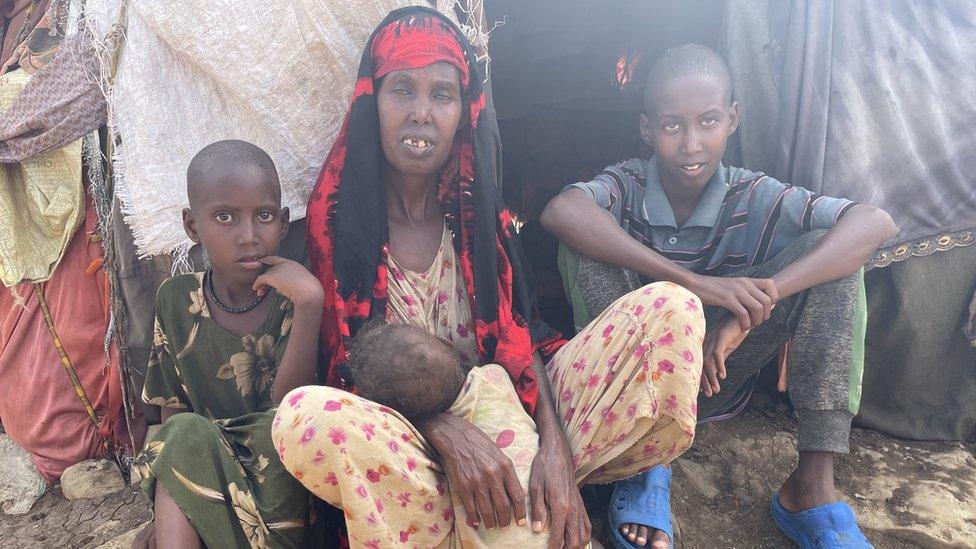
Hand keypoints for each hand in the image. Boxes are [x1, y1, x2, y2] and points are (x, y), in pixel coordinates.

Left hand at [252, 256, 323, 306]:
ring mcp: (278, 269)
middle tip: (264, 288)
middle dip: (266, 278)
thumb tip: (282, 290)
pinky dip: (257, 284)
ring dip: (262, 284)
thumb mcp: (303, 284)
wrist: (309, 293)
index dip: (268, 261)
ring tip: (260, 293)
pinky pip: (260, 279)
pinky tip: (256, 289)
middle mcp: (285, 264)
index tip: (262, 265)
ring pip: (265, 275)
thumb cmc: (309, 292)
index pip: (277, 259)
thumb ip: (293, 283)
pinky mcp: (272, 277)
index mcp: (294, 264)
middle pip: (270, 269)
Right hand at [422, 414, 526, 529]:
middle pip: (503, 506)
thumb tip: (515, 494)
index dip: (520, 512)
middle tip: (505, 525)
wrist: (456, 436)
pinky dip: (474, 517)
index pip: (517, 496)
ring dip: (491, 522)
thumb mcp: (499, 454)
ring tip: (492, 526)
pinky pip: (471, 507)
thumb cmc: (479, 444)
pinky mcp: (463, 485)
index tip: (520, 521)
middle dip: (505, 520)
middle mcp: (493, 475)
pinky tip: (476, 521)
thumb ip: (507, 473)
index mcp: (505, 466)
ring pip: (488, 510)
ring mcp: (477, 481)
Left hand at [529, 438, 590, 547]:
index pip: (558, 536)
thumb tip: (537, 530)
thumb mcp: (535, 487)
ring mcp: (579, 506)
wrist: (558, 453)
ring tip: (565, 547)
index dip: (553, 548)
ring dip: (576, 545)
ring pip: (583, 534)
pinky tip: (576, 539)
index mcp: (560, 506)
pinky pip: (587, 525)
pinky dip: (583, 536)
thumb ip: (537, 510)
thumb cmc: (544, 467)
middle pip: (575, 540)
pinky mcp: (581, 503)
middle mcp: (573, 509)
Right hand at [687, 274, 777, 330]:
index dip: (773, 298)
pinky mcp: (727, 299)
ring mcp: (736, 291)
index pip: (771, 284)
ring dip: (756, 321)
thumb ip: (745, 291)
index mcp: (746, 280)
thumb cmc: (712, 289)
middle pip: (767, 300)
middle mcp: (743, 284)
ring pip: (758, 308)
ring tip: (750, 325)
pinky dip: (745, 324)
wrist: (694, 284)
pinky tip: (741, 327)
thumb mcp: (732, 286)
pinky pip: (743, 314)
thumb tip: (757, 300)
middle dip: (766, 315)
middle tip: (757, 321)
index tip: (765, 308)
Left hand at [700, 318, 749, 396]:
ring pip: (707, 362)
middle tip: (709, 394)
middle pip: (700, 365)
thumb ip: (719, 361)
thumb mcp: (726, 349)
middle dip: (704, 382)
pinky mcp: (721, 336)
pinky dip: (720, 365)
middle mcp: (706, 343)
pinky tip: (723, 375)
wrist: (744, 317)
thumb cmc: (734, 333)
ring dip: (711, 377)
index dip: (701, 380)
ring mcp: (713, 339)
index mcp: (705, 346)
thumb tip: (715, 376)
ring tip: (716, 389)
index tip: (704, 393)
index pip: (699, 365)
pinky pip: (717, 353)